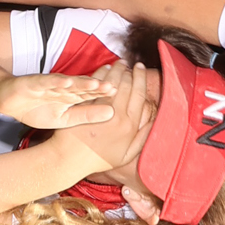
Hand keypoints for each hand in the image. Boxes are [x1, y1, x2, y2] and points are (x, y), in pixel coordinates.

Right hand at [0, 69, 120, 132]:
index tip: (123, 94)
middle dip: (101, 84)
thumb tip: (112, 114)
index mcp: (73, 96)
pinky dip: (55, 82)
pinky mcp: (34, 82)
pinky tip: (65, 82)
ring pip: (68, 82)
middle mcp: (64, 87)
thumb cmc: (38, 109)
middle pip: (85, 85)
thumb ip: (85, 115)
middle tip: (118, 84)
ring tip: (97, 83)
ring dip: (82, 82)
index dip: (107, 93)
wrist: (9, 101)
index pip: (94, 95)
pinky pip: (46, 82)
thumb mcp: (64, 118)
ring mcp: (50, 84)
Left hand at [59, 60, 158, 178]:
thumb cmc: (100, 159)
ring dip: (117, 70)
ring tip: (119, 64)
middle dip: (130, 71)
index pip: (140, 95)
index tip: (141, 68)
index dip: (141, 78)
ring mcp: (100, 111)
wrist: (70, 160)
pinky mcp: (85, 107)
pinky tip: (104, 69)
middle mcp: (117, 116)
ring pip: (112, 83)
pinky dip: (101, 75)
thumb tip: (154, 119)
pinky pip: (95, 86)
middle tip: (130, 64)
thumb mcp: (127, 154)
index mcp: (130, 126)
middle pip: (127, 86)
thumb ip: (143, 136)